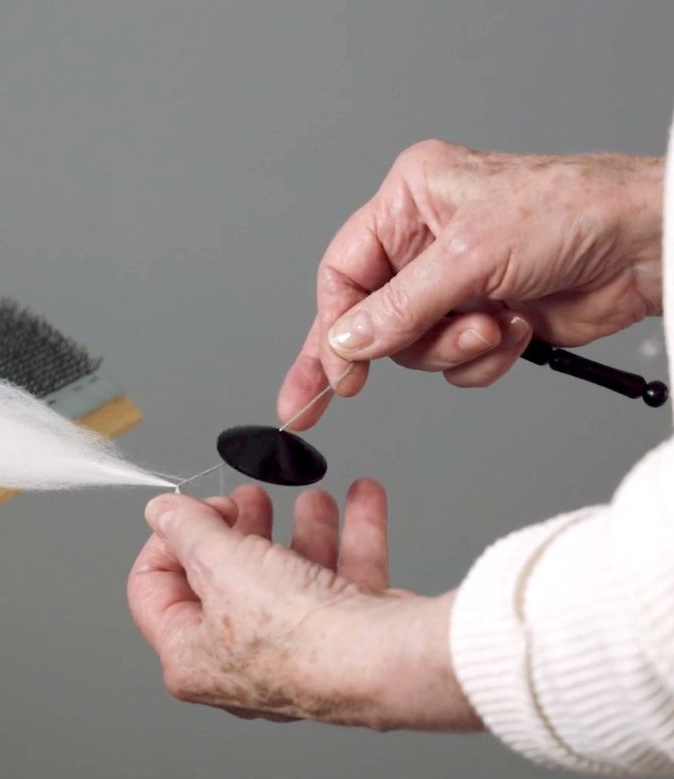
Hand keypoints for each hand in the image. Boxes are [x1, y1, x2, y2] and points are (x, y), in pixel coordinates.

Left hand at [127, 481, 482, 730]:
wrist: (385, 659)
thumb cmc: (299, 633)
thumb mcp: (220, 559)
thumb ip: (186, 527)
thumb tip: (162, 512)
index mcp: (190, 657)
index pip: (153, 590)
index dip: (169, 539)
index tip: (194, 510)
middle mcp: (240, 664)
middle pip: (226, 579)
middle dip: (243, 527)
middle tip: (250, 498)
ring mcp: (296, 654)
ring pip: (292, 575)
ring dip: (304, 526)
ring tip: (312, 497)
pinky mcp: (346, 640)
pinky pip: (344, 578)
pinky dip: (353, 535)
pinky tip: (362, 499)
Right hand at [278, 141, 664, 429]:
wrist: (648, 245)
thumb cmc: (572, 212)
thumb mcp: (470, 257)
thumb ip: (399, 307)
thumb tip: (345, 341)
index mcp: (411, 202)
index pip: (343, 271)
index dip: (334, 324)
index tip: (334, 371)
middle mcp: (427, 240)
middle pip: (375, 316)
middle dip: (405, 340)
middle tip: (370, 377)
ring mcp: (457, 282)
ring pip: (416, 345)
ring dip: (455, 348)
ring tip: (494, 327)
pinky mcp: (486, 316)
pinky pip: (457, 361)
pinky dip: (486, 357)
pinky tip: (517, 328)